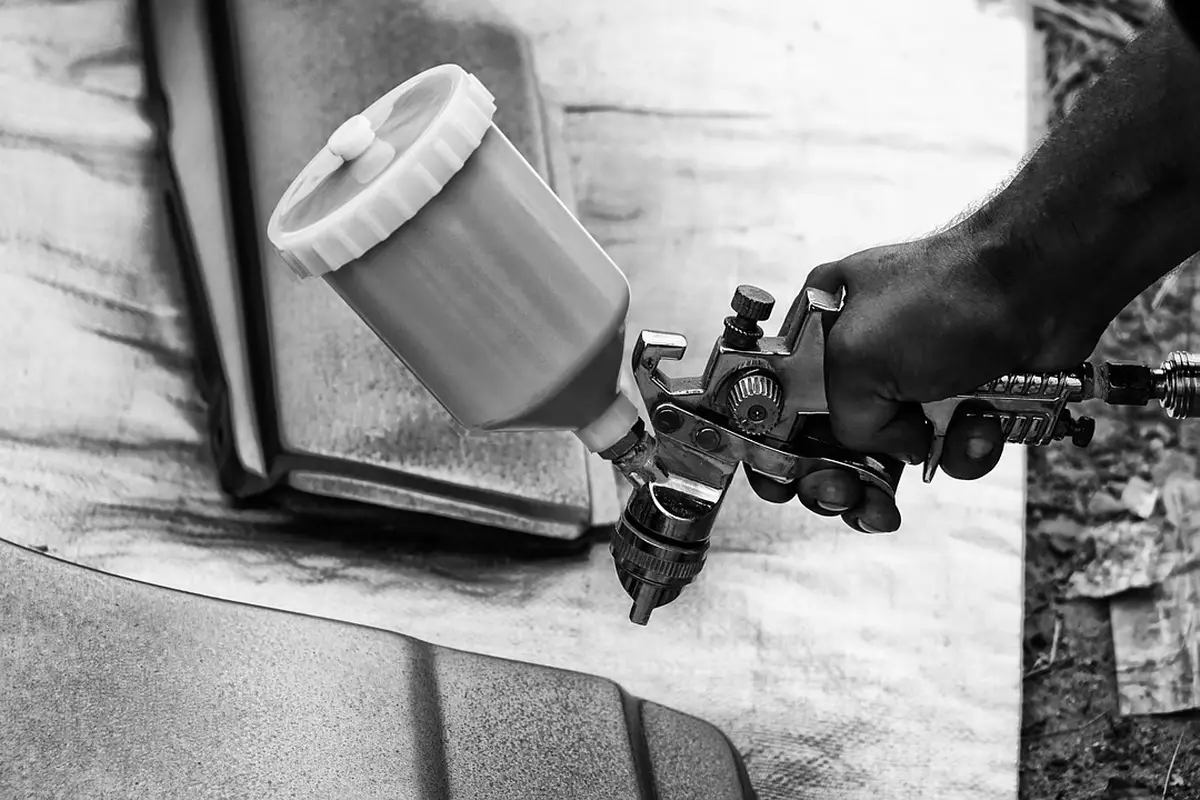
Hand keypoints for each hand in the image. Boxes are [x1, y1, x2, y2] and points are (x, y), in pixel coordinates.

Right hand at [745, 232, 1098, 532]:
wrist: (1041, 284)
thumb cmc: (946, 296)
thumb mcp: (857, 358)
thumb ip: (844, 421)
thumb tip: (887, 449)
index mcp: (819, 338)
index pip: (780, 406)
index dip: (777, 451)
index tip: (781, 484)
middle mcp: (860, 362)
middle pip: (829, 446)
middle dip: (840, 478)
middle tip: (847, 495)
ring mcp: (911, 383)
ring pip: (893, 459)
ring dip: (917, 462)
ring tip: (932, 450)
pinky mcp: (960, 401)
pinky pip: (948, 451)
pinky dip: (966, 448)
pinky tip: (980, 422)